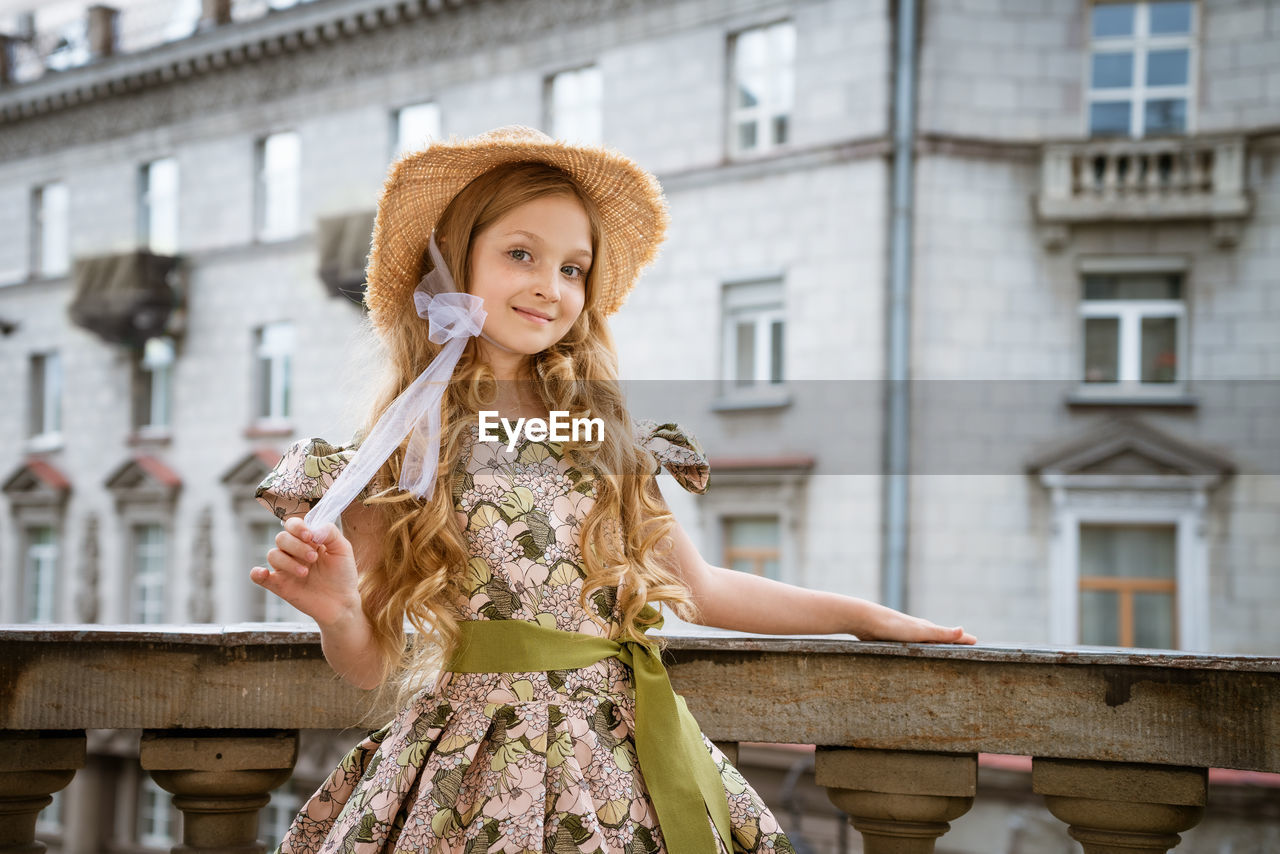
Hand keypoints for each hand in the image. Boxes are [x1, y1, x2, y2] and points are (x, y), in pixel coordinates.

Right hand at [250, 517, 361, 628]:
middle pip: (281, 538)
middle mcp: (293, 551)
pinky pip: (259, 577)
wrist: (342, 602)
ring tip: (305, 573)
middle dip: (296, 546)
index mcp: (308, 540)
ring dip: (287, 562)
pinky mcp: (280, 585)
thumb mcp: (343, 549)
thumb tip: (313, 529)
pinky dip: (257, 573)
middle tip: (313, 558)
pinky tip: (263, 573)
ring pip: (272, 555)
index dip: (297, 527)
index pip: (293, 525)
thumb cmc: (342, 574)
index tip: (310, 537)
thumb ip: (331, 533)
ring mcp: (285, 568)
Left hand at [856, 605, 976, 644]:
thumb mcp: (920, 632)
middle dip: (952, 641)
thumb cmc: (893, 626)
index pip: (951, 634)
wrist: (865, 620)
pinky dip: (920, 649)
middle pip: (940, 636)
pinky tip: (914, 653)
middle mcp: (918, 629)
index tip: (977, 642)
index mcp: (927, 628)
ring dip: (936, 645)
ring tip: (943, 651)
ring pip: (925, 641)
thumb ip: (941, 633)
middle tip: (966, 645)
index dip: (963, 639)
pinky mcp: (894, 639)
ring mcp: (906, 634)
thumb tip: (963, 630)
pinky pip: (911, 646)